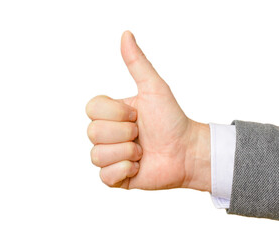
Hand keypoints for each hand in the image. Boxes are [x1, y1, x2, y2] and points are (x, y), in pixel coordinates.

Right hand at [86, 31, 210, 191]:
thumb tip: (126, 34)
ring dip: (127, 152)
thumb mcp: (154, 88)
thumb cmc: (172, 119)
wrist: (187, 151)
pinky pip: (104, 176)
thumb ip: (137, 63)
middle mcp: (108, 134)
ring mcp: (111, 155)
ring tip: (142, 152)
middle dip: (125, 134)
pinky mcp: (116, 177)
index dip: (116, 114)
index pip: (91, 109)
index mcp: (112, 114)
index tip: (137, 115)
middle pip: (93, 132)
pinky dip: (124, 170)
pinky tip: (139, 166)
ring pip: (96, 155)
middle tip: (142, 135)